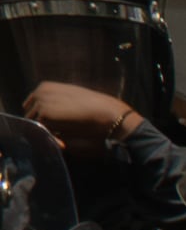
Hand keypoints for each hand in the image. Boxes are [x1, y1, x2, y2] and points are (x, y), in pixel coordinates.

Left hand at [22, 82, 141, 147]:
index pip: (33, 105)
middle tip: (60, 136)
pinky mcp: (45, 114)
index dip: (42, 118)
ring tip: (65, 138)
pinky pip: (41, 131)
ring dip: (47, 133)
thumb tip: (51, 120)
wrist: (110, 116)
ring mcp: (40, 102)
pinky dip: (51, 139)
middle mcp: (40, 92)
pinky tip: (65, 141)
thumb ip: (58, 105)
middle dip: (42, 126)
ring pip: (36, 124)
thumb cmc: (100, 110)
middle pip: (30, 115)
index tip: (55, 129)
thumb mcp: (75, 101)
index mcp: (46, 87)